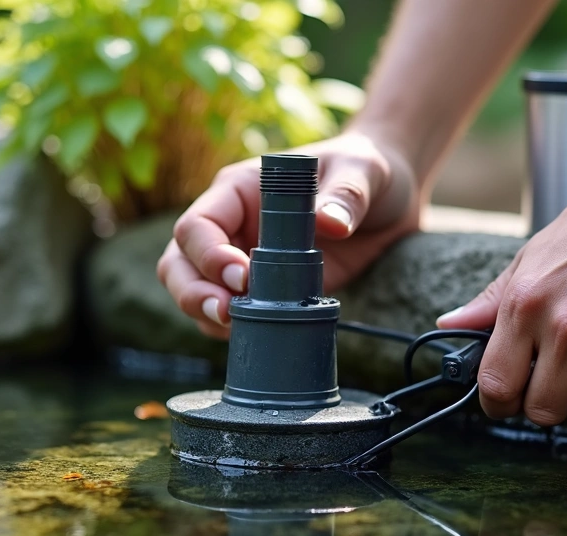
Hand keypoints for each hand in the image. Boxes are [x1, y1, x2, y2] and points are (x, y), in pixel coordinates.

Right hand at [157, 132, 421, 338]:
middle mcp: (231, 226)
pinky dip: (232, 330)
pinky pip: (230, 314)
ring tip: (238, 328)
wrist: (387, 200)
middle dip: (193, 291)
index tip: (243, 276)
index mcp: (240, 191)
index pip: (198, 225)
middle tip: (225, 313)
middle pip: (180, 262)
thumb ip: (347, 194)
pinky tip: (255, 334)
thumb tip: (331, 223)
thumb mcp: (363, 172)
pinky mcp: (265, 290)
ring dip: (205, 315)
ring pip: (194, 290)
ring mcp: (243, 261)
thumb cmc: (364, 170)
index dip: (209, 254)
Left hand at [437, 164, 566, 424]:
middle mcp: (564, 329)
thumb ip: (489, 300)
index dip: (497, 404)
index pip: (496, 386)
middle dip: (543, 405)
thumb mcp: (529, 258)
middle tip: (553, 383)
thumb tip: (447, 324)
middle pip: (543, 411)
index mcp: (524, 305)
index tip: (505, 400)